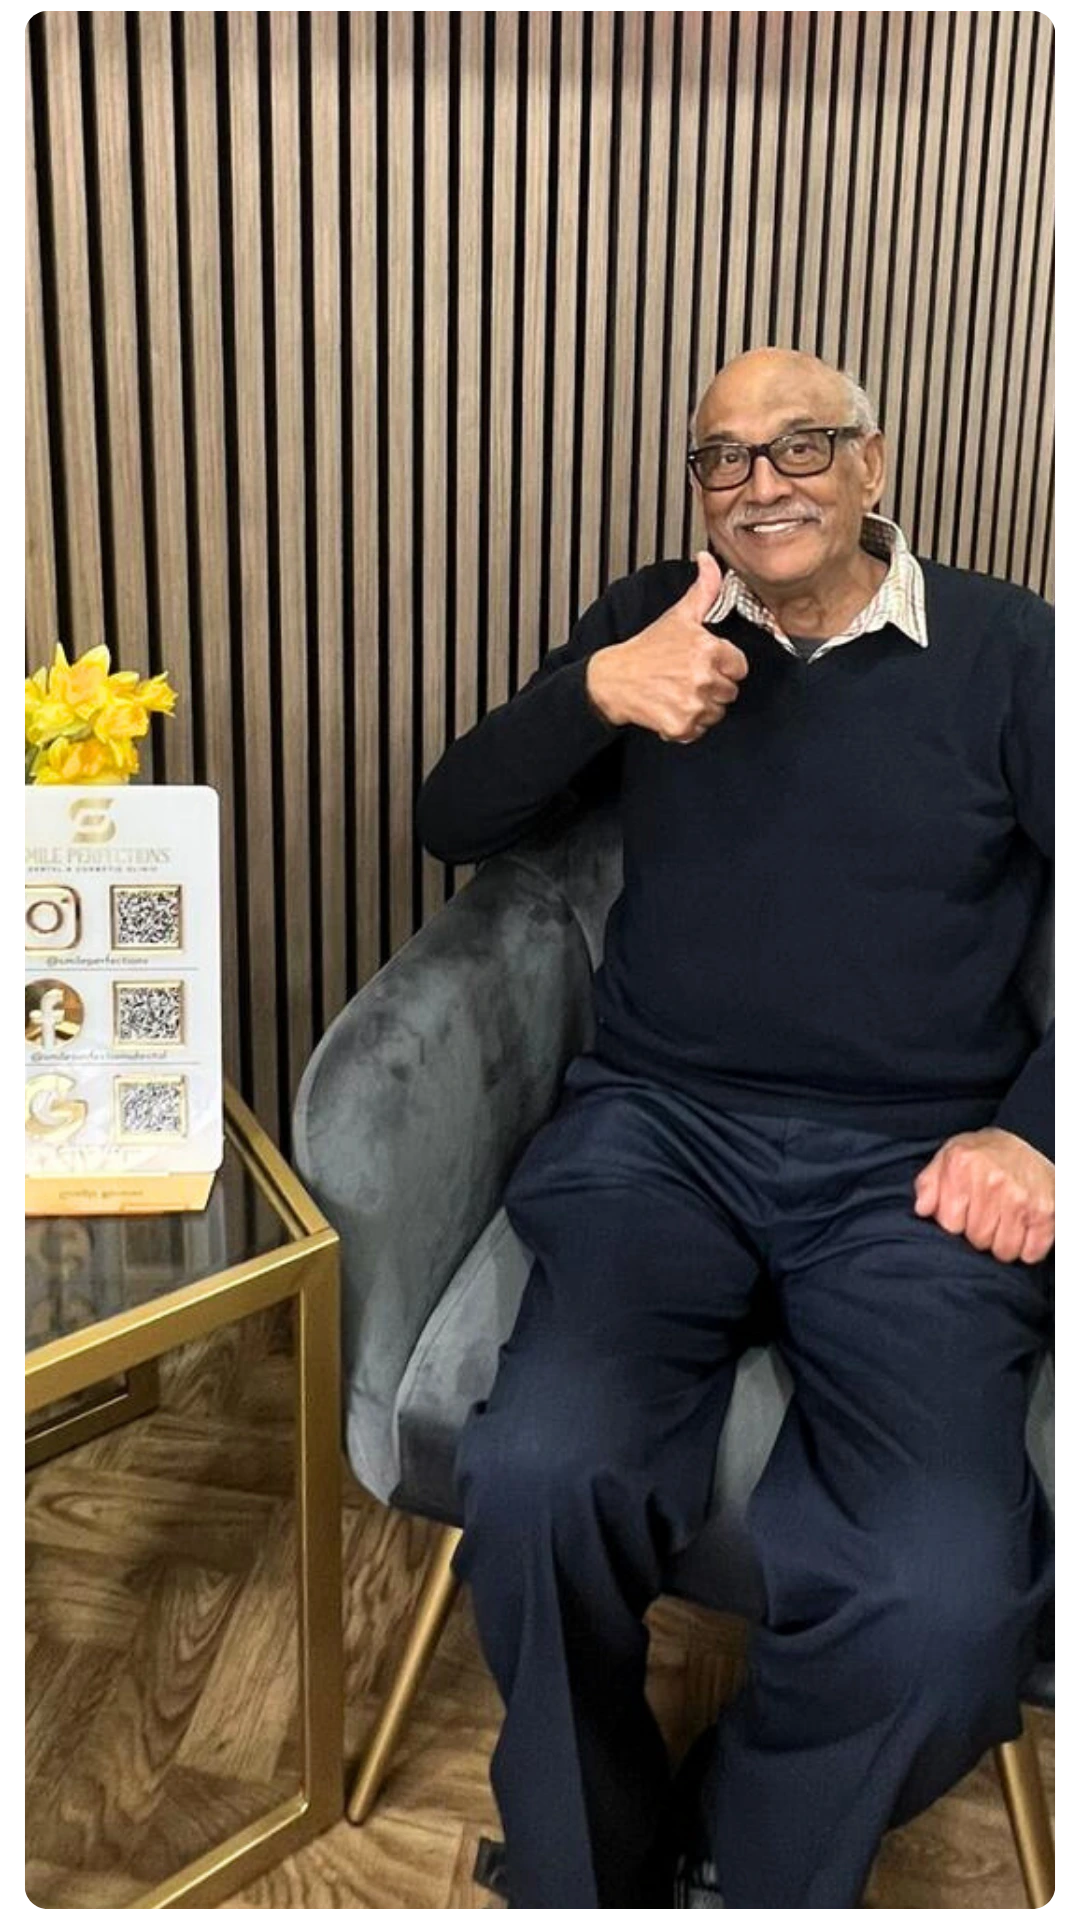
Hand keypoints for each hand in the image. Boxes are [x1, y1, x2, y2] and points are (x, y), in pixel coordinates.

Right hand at [585, 551, 748, 741]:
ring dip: (701, 707)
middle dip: (712, 687)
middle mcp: (703, 678)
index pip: (740, 667)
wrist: (613, 679)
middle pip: (730, 692)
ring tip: (678, 692)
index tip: (703, 662)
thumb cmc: (647, 649)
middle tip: (687, 677)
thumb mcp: (678, 616)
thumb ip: (704, 589)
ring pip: (716, 713)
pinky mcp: (681, 726)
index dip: (723, 665)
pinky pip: (699, 731)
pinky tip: (671, 708)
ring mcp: (693, 704)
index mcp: (709, 649)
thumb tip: (709, 560)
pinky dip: (687, 725)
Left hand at [913, 1127, 1055, 1264]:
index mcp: (963, 1166)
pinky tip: (1023, 1230)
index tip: (963, 1212)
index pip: (950, 1224)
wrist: (1029, 1139)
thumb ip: (928, 1183)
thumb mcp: (948, 1156)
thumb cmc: (983, 1154)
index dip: (955, 1223)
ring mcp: (1020, 1198)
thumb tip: (922, 1210)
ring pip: (1003, 1251)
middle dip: (979, 1233)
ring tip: (1003, 1222)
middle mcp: (992, 1181)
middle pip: (977, 1239)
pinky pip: (1031, 1253)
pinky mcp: (1045, 1212)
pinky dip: (1028, 1249)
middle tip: (987, 1215)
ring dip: (1003, 1244)